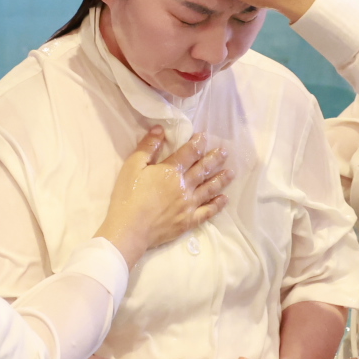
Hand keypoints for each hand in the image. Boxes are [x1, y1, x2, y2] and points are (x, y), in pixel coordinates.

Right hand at [97, 130, 228, 264]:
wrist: (130, 229)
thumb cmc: (128, 196)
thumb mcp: (132, 166)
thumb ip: (147, 147)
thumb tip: (160, 129)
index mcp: (171, 171)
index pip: (189, 153)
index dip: (198, 143)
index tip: (205, 137)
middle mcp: (185, 186)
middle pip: (203, 169)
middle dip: (215, 159)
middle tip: (225, 152)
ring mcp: (189, 205)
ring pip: (209, 189)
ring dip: (221, 179)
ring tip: (231, 172)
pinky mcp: (188, 221)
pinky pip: (207, 212)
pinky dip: (217, 205)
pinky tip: (224, 199)